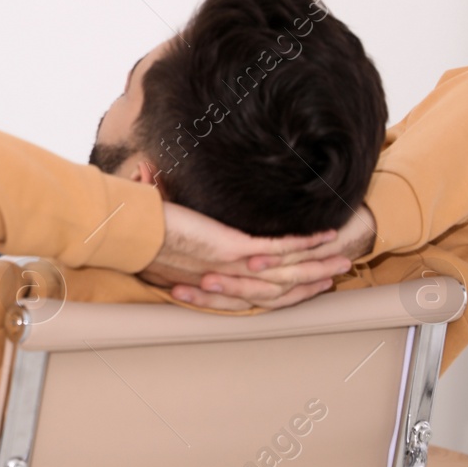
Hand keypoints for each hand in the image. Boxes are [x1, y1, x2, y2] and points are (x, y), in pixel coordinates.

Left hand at [140, 202, 353, 311]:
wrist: (126, 233)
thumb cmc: (135, 232)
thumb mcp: (151, 224)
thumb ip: (157, 202)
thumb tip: (144, 173)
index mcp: (208, 279)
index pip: (251, 293)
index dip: (280, 292)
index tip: (302, 287)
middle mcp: (225, 278)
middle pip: (278, 289)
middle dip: (310, 283)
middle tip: (336, 276)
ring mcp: (231, 266)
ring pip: (287, 271)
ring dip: (317, 264)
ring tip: (341, 259)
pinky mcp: (235, 249)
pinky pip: (280, 247)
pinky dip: (306, 242)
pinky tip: (326, 235)